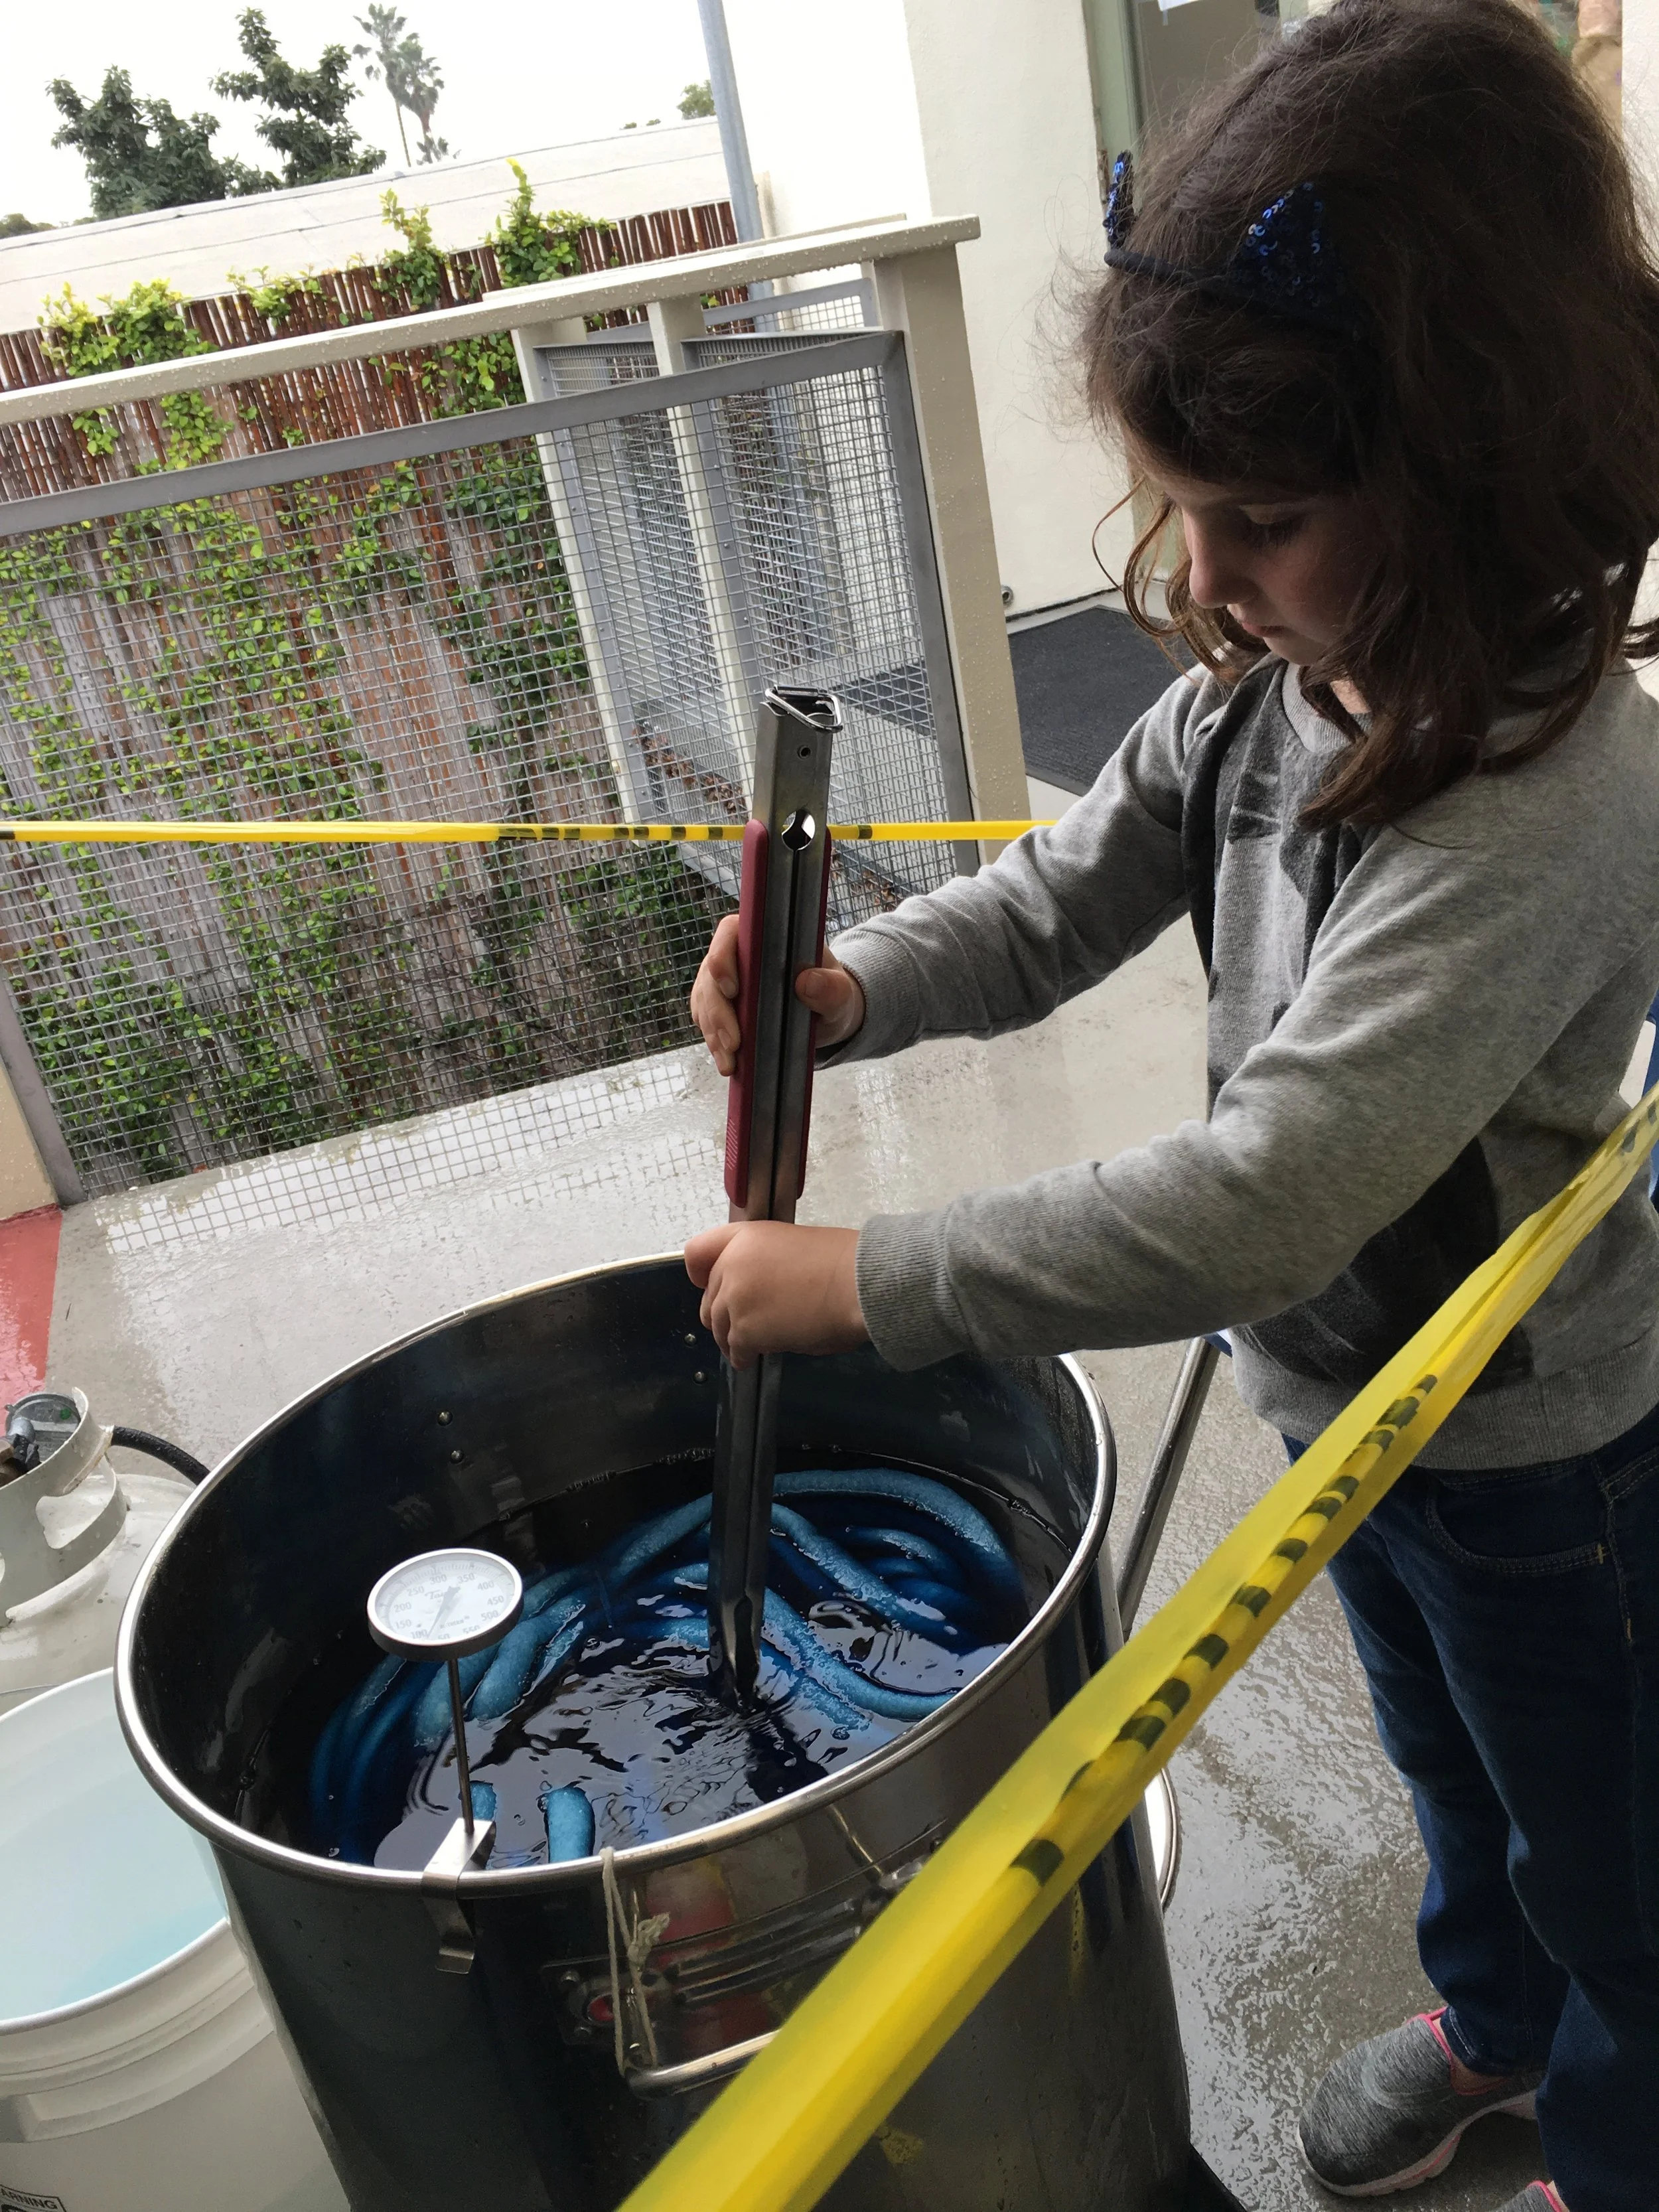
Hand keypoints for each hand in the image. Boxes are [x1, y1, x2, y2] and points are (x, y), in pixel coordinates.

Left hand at [684, 1222, 866, 1367]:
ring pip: (719, 1327)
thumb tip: (766, 1292)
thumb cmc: (843, 1265)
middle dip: (725, 1315)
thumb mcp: (793, 1247)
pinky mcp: (744, 1330)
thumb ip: (766, 1265)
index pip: (698, 1252)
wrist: (857, 1284)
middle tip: (744, 1326)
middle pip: (710, 1298)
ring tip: (751, 1348)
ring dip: (733, 1339)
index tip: (707, 1286)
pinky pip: (736, 1350)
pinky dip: (745, 1357)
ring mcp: (735, 1298)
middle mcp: (731, 1265)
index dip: (701, 1274)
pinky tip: (756, 1358)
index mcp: (745, 1237)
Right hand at [689, 915, 865, 1077]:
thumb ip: (831, 987)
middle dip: (718, 1011)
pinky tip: (727, 1062)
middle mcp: (738, 954)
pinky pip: (706, 1020)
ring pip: (704, 1000)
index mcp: (765, 937)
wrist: (824, 1015)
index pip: (731, 932)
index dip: (723, 957)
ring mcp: (724, 979)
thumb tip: (806, 982)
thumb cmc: (830, 994)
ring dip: (713, 1033)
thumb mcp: (840, 993)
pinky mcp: (719, 1004)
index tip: (732, 990)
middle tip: (734, 1043)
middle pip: (711, 973)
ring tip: (730, 1062)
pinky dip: (714, 1043)